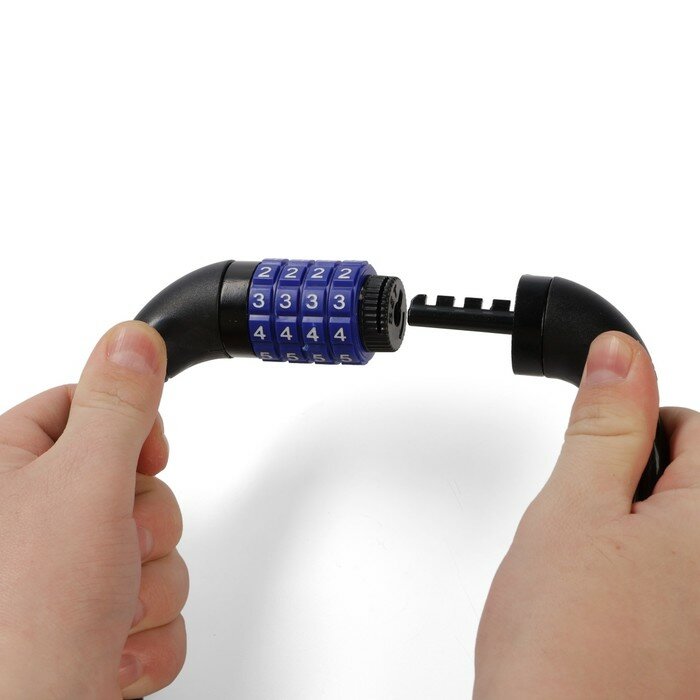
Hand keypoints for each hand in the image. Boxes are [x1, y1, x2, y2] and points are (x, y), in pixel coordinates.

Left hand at [0, 321, 187, 698]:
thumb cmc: (23, 622)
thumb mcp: (83, 485)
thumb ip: (117, 405)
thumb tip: (133, 337)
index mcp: (9, 469)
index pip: (87, 408)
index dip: (130, 430)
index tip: (141, 458)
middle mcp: (33, 520)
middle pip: (134, 483)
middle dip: (141, 528)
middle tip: (108, 554)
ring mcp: (67, 577)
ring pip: (154, 549)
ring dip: (147, 589)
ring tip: (102, 616)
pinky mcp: (98, 624)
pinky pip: (157, 606)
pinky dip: (145, 635)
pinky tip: (107, 652)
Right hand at [474, 331, 699, 697]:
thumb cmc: (566, 652)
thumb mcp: (573, 508)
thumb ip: (604, 424)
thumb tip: (620, 354)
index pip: (690, 427)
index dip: (628, 433)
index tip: (595, 459)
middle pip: (686, 487)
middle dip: (631, 493)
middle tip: (587, 535)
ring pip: (672, 540)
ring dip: (633, 542)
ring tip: (591, 586)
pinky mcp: (691, 651)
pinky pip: (671, 590)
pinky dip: (641, 588)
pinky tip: (607, 619)